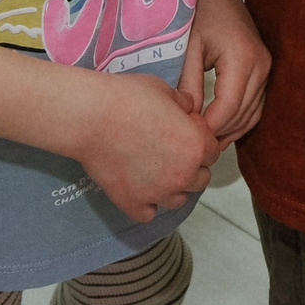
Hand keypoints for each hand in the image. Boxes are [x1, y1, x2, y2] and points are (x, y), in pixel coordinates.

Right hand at [70, 74, 217, 221]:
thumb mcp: (165, 90)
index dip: (200, 140)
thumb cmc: (127, 98)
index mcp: (197, 146)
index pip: (213, 151)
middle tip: (170, 150)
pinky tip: (138, 186)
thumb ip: (185, 103)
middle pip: (200, 179)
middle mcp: (183, 175)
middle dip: (190, 165)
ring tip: (155, 170)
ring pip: (178, 200)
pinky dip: (146, 203)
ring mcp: (158, 193)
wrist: (91, 116)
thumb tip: (189, 108)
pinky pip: (148, 214)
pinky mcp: (132, 203)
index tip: (185, 132)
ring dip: (172, 186)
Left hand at [177, 0, 270, 147]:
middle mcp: (261, 65)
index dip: (209, 126)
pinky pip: (256, 104)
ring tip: (206, 142)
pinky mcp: (264, 70)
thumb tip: (187, 117)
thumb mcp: (189, 46)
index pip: (229, 107)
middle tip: (193, 144)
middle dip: (219, 132)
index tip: (188, 136)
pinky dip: (240, 119)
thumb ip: (188, 81)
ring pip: (253, 113)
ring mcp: (266, 68)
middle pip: (243, 114)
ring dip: (230, 130)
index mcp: (243, 58)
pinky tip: (220, 128)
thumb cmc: (200, 12)